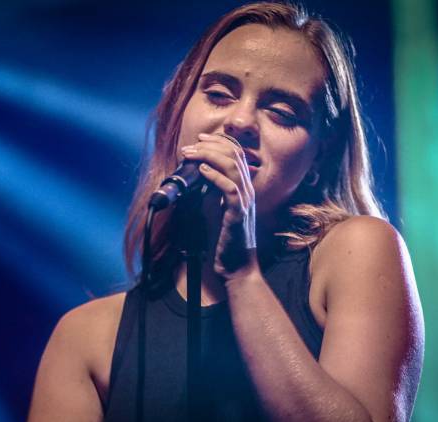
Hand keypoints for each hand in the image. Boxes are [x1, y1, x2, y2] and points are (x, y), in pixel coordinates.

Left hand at [180, 133, 257, 277]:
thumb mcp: (215, 208)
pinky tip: (201, 172)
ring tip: (191, 155)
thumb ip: (210, 191)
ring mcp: (245, 201)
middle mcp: (247, 190)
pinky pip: (229, 188)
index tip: (200, 139)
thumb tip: (195, 174)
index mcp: (243, 187)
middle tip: (190, 147)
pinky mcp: (238, 213)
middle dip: (210, 146)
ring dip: (209, 157)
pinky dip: (214, 176)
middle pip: (235, 155)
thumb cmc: (225, 239)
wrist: (236, 266)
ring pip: (233, 167)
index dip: (219, 142)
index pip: (236, 154)